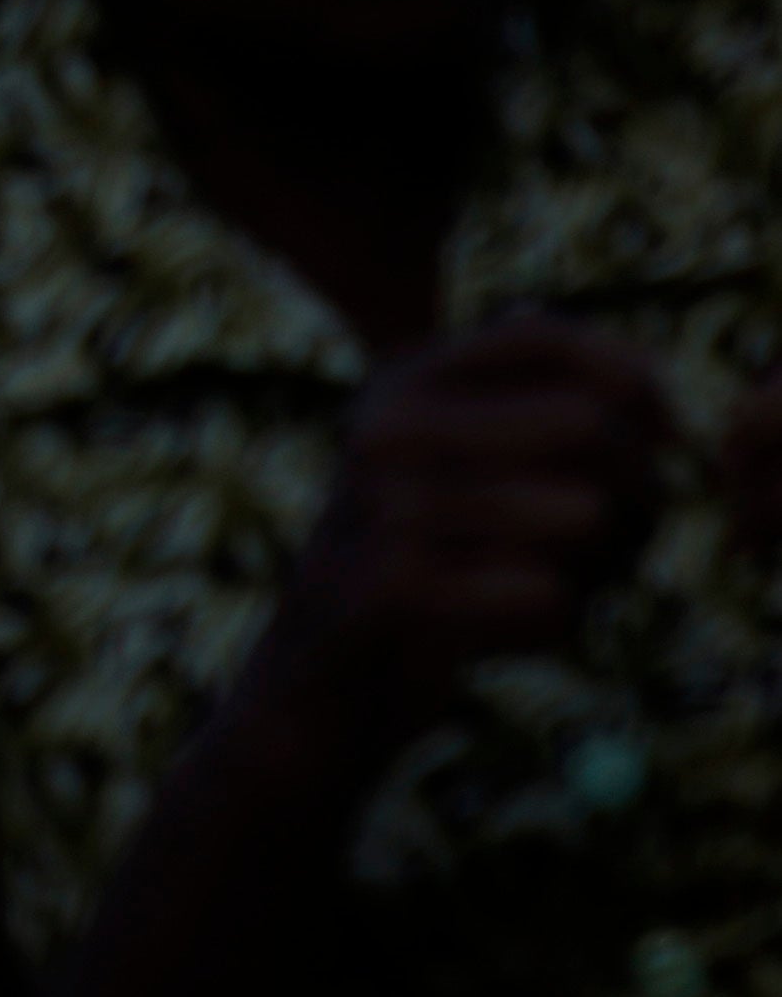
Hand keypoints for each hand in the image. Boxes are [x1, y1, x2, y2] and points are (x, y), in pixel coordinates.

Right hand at [263, 314, 670, 742]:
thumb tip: (654, 407)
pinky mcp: (398, 584)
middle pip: (584, 421)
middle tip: (618, 534)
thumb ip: (556, 413)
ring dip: (598, 563)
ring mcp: (385, 501)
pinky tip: (507, 625)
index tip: (666, 433)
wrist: (330, 665)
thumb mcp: (473, 464)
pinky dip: (552, 620)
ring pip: (583, 514)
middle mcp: (385, 424)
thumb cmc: (438, 557)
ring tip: (560, 582)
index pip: (537, 332)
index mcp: (402, 379)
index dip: (627, 372)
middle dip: (634, 486)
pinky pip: (548, 593)